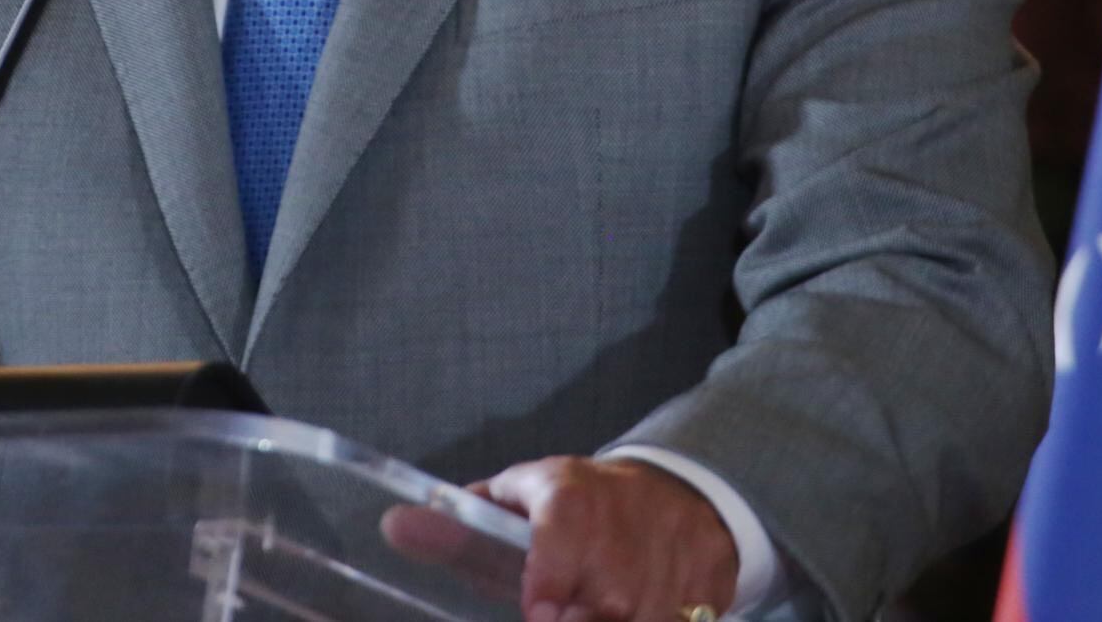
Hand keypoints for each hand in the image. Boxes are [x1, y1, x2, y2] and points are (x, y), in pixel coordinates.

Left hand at [472, 456, 737, 621]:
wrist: (679, 493)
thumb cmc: (585, 502)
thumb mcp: (526, 496)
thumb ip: (461, 523)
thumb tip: (394, 527)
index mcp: (571, 501)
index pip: (562, 541)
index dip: (549, 583)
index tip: (540, 612)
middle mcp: (623, 535)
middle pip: (603, 603)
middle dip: (584, 618)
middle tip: (561, 617)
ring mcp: (670, 567)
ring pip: (642, 619)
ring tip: (596, 614)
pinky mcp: (707, 591)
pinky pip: (679, 621)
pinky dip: (656, 620)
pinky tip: (632, 614)